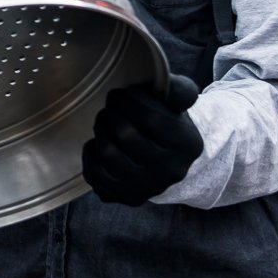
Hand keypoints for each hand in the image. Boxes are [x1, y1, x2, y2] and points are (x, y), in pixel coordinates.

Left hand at [82, 76, 202, 205]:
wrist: (169, 162)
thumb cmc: (168, 124)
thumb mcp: (178, 104)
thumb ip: (175, 89)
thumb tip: (160, 79)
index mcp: (188, 144)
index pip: (151, 119)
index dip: (127, 102)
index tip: (118, 95)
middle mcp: (171, 171)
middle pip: (125, 135)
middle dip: (110, 115)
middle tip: (109, 109)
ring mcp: (148, 188)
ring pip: (108, 154)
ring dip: (100, 132)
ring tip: (104, 122)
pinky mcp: (127, 198)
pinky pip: (95, 174)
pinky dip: (90, 154)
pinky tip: (98, 144)